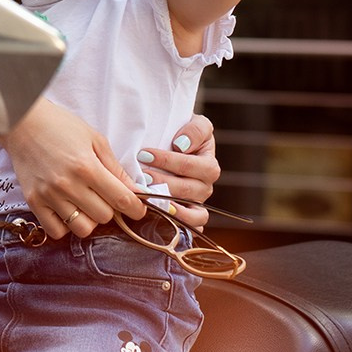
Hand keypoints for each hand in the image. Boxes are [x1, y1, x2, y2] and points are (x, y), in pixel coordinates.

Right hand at [2, 97, 146, 238]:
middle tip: (104, 195)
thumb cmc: (61, 126)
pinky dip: (66, 225)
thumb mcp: (95, 139)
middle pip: (104, 217)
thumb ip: (115, 167)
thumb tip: (136, 191)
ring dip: (89, 219)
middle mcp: (68, 185)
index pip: (121, 199)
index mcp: (87, 166)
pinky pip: (57, 231)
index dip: (136, 208)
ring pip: (82, 228)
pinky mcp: (33, 202)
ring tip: (85, 203)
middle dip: (110, 208)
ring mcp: (49, 196)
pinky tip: (67, 209)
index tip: (138, 209)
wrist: (22, 122)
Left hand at [137, 113, 218, 228]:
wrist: (174, 143)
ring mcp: (199, 204)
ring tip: (149, 197)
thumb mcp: (196, 123)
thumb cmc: (182, 134)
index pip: (193, 166)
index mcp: (209, 164)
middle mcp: (206, 186)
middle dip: (163, 183)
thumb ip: (196, 130)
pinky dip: (181, 225)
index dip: (169, 161)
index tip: (145, 154)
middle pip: (189, 190)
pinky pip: (193, 228)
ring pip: (192, 213)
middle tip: (142, 176)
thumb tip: (181, 145)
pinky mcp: (192, 217)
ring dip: (169, 206)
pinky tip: (162, 218)